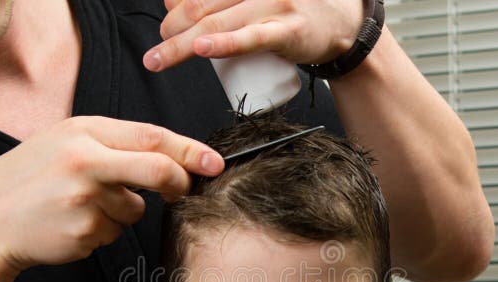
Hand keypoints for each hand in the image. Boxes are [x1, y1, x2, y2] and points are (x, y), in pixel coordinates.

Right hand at [0, 116, 223, 273]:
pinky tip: (71, 223)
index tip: (214, 162)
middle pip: (158, 171)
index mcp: (83, 133)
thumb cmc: (30, 178)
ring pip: (134, 209)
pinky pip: (114, 232)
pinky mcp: (84, 233)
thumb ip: (113, 143)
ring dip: (121, 211)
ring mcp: (85, 200)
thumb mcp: (64, 141)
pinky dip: (102, 230)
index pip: (152, 137)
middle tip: (182, 191)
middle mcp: (86, 162)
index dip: (189, 151)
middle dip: (180, 183)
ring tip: (81, 205)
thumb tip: (168, 156)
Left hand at [143, 0, 363, 70]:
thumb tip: (172, 2)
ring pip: (217, 24)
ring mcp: (273, 4)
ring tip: (160, 58)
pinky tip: (202, 49)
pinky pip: (250, 39)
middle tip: (156, 50)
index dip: (175, 7)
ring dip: (181, 44)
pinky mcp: (287, 30)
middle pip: (201, 6)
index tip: (164, 24)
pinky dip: (224, 45)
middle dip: (172, 29)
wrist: (340, 23)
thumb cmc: (291, 11)